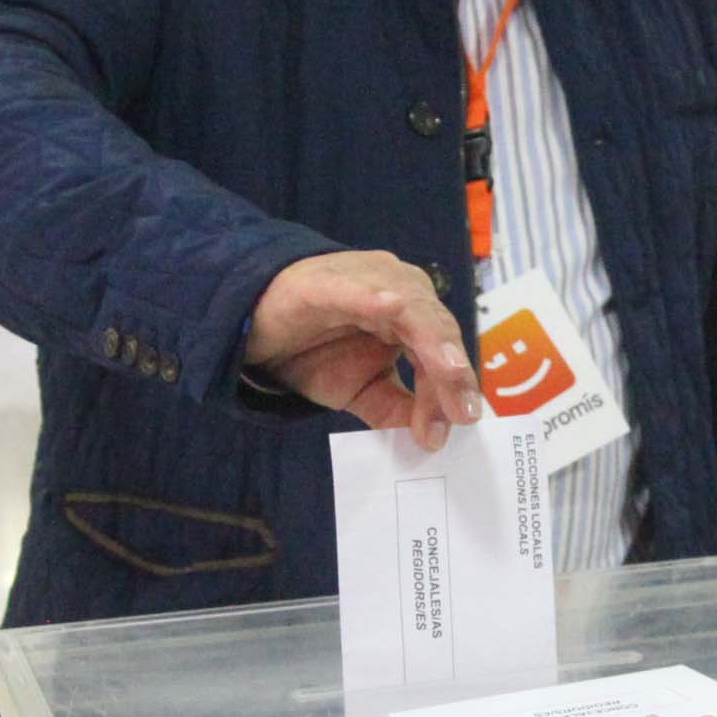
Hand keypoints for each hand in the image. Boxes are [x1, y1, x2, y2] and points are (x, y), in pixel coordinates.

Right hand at [245, 250, 479, 447]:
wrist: (254, 328)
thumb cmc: (314, 350)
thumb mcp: (362, 390)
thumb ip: (396, 409)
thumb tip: (432, 435)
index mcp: (413, 315)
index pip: (443, 350)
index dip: (454, 386)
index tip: (461, 423)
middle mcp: (399, 290)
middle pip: (436, 329)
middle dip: (450, 372)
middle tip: (461, 412)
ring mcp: (365, 281)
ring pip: (410, 308)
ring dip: (431, 340)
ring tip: (449, 369)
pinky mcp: (325, 283)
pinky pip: (354, 289)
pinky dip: (374, 298)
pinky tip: (391, 308)